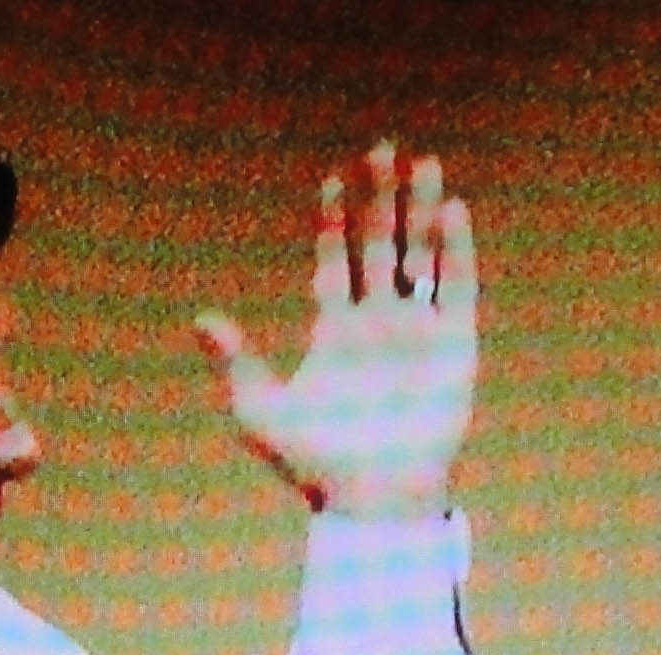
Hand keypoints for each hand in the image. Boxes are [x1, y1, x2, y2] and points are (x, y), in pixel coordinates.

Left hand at [195, 141, 478, 519]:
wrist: (373, 499)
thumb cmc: (313, 464)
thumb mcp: (261, 411)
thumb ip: (237, 362)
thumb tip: (203, 319)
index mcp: (335, 333)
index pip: (335, 262)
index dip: (333, 221)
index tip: (333, 179)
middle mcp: (377, 324)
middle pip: (381, 245)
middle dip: (381, 198)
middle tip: (381, 149)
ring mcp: (417, 332)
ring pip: (422, 256)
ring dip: (423, 210)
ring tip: (425, 162)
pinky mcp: (454, 346)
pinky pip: (457, 287)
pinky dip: (457, 251)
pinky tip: (453, 212)